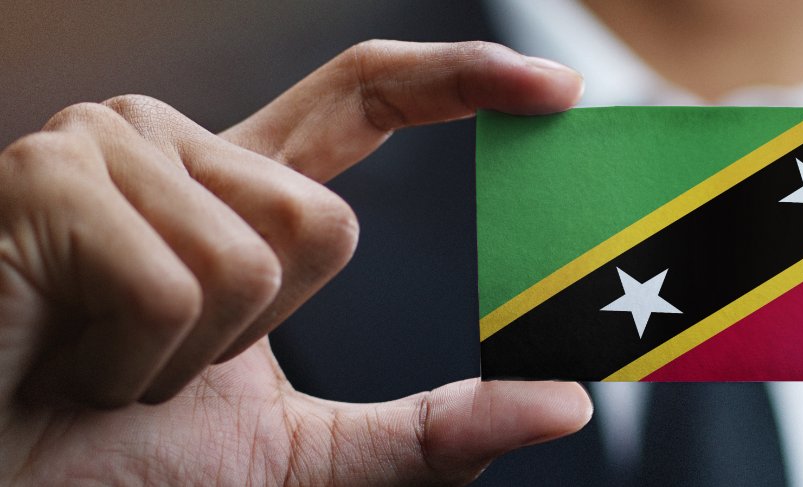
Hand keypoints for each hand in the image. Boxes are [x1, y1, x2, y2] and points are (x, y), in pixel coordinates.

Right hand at [0, 40, 589, 484]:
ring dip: (191, 356)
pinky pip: (177, 283)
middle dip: (259, 335)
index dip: (459, 80)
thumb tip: (563, 404)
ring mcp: (104, 149)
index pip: (362, 100)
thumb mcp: (301, 458)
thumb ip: (429, 432)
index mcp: (232, 194)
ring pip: (260, 252)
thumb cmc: (109, 469)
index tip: (555, 90)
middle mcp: (173, 148)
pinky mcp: (47, 176)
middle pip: (327, 221)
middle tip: (154, 368)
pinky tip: (63, 359)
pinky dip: (135, 363)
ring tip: (101, 363)